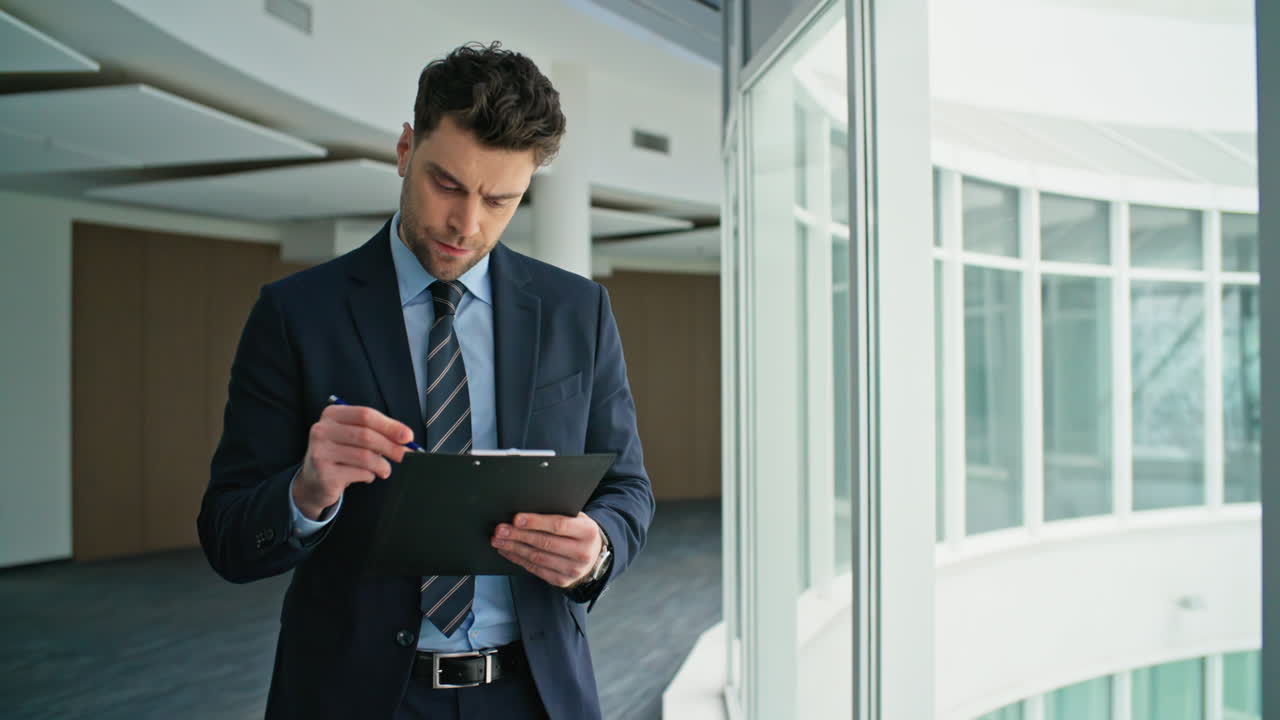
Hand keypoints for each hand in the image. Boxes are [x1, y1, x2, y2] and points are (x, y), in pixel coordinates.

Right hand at [293, 404, 412, 519]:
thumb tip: (406, 439)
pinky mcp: (323, 473)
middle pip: (366, 435)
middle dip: (391, 446)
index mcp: (332, 414)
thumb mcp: (355, 437)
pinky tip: (366, 476)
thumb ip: (378, 433)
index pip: (365, 415)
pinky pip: (358, 473)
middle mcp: (322, 430)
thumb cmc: (342, 454)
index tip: (408, 437)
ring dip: (382, 465)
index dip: (390, 425)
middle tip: (404, 455)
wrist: (314, 481)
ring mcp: (320, 452)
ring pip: (364, 456)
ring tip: (384, 470)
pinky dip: (369, 476)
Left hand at [491, 512, 602, 587]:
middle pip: (544, 543)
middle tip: (500, 530)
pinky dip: (518, 559)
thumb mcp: (577, 519)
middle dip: (518, 536)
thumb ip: (559, 514)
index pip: (558, 525)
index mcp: (588, 532)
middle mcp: (582, 553)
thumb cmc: (580, 532)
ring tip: (499, 540)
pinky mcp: (562, 581)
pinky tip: (508, 551)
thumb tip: (526, 513)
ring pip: (537, 558)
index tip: (516, 519)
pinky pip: (535, 570)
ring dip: (514, 548)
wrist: (593, 556)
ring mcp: (572, 570)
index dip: (535, 522)